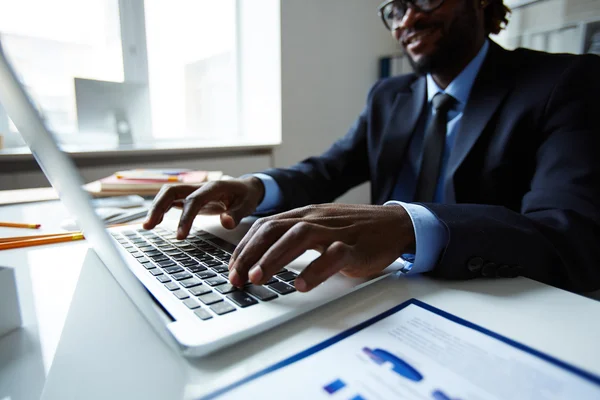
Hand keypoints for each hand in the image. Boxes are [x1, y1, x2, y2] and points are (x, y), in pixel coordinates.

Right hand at [143, 177, 265, 238]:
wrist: (246, 187)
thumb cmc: (246, 196)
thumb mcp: (248, 205)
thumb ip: (237, 214)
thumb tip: (226, 222)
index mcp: (214, 187)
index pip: (194, 200)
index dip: (185, 218)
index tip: (180, 236)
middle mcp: (199, 186)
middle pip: (172, 191)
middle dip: (158, 207)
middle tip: (149, 226)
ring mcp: (192, 191)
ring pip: (168, 194)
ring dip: (156, 208)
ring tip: (147, 226)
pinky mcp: (189, 197)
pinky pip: (171, 200)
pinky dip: (161, 209)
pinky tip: (154, 222)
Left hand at [228, 204, 414, 291]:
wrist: (394, 224)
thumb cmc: (354, 230)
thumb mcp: (319, 226)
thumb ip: (293, 236)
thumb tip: (262, 255)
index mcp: (304, 214)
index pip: (265, 226)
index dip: (244, 247)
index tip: (232, 269)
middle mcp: (315, 219)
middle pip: (274, 229)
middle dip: (250, 254)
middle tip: (237, 278)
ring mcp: (334, 231)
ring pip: (298, 237)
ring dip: (274, 258)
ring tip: (259, 278)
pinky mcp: (354, 247)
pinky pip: (332, 256)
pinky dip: (315, 270)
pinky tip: (302, 285)